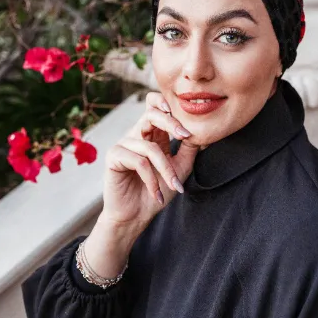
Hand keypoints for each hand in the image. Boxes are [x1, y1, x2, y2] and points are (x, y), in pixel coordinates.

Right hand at [101, 91, 198, 233]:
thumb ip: (189, 148)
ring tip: (174, 187)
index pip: (154, 106)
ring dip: (166, 169)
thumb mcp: (180, 167)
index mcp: (152, 134)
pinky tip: (157, 193)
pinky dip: (152, 179)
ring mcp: (124, 144)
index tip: (184, 112)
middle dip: (170, 123)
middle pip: (150, 115)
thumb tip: (203, 132)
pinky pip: (139, 161)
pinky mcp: (114, 157)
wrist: (137, 216)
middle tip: (186, 135)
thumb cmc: (159, 190)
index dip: (164, 102)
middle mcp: (136, 135)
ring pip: (150, 147)